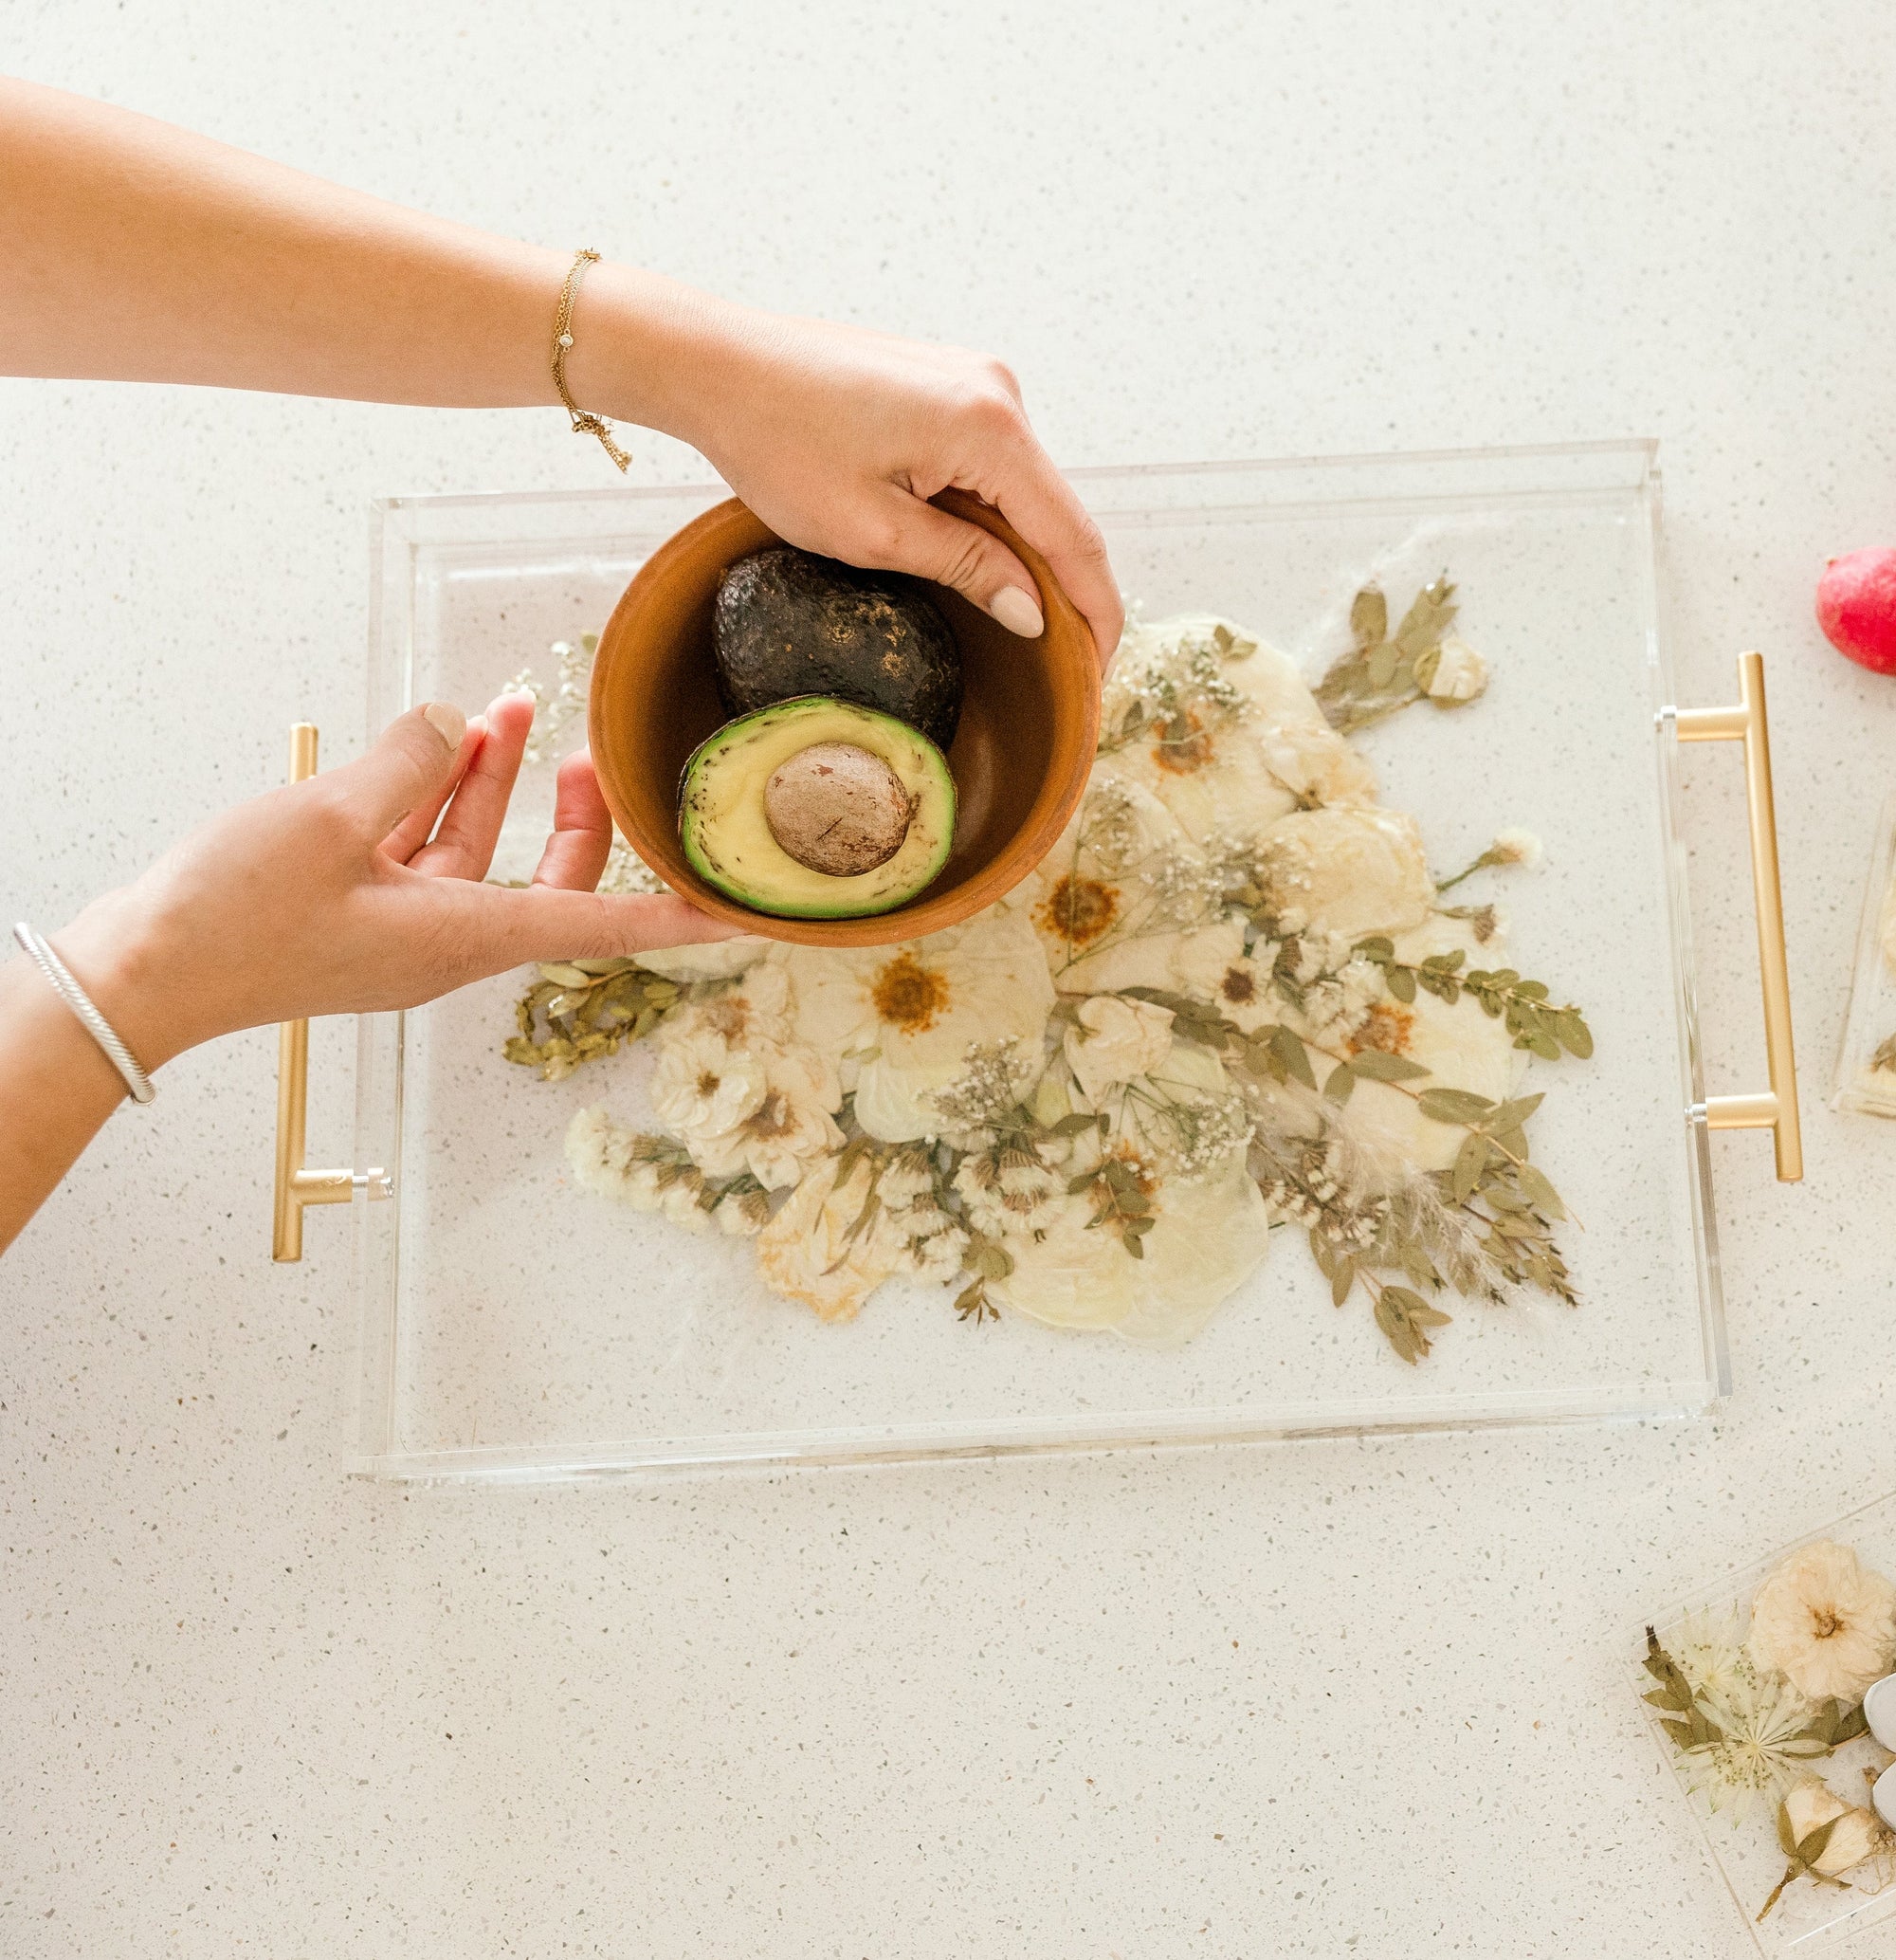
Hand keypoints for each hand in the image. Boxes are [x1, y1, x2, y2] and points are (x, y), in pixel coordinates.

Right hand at [53, 692, 732, 1070]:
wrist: (141, 975)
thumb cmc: (235, 921)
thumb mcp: (334, 820)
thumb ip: (411, 764)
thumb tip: (455, 726)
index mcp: (466, 938)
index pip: (608, 927)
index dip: (684, 916)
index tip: (747, 914)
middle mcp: (449, 941)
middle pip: (553, 882)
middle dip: (580, 814)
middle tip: (587, 748)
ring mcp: (403, 927)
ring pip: (481, 852)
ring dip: (496, 783)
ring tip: (509, 710)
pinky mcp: (359, 910)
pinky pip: (424, 850)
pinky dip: (436, 797)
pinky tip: (436, 740)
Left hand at [597, 285, 1122, 667]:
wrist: (720, 364)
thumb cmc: (779, 444)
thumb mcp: (872, 532)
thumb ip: (966, 568)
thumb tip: (1034, 611)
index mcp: (990, 428)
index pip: (1074, 537)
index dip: (1095, 612)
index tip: (1098, 673)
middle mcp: (1000, 392)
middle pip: (1057, 512)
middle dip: (1063, 588)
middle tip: (1062, 667)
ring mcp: (978, 381)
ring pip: (1025, 491)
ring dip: (1023, 552)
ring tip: (1018, 622)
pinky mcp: (951, 383)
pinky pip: (993, 464)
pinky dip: (993, 516)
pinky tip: (977, 561)